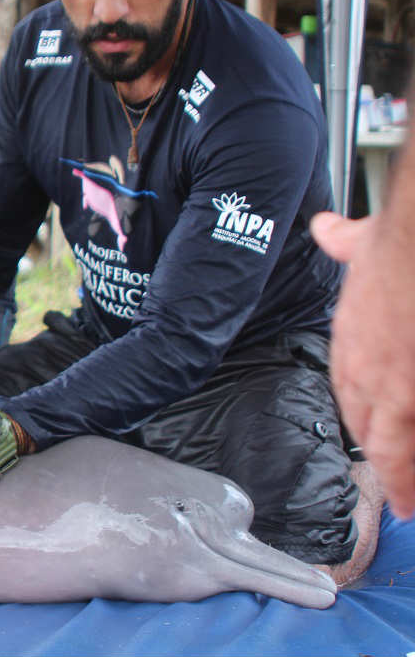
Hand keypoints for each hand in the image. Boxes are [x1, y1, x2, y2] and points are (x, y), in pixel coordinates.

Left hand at [312, 210, 414, 517]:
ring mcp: (389, 387)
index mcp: (349, 339)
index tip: (372, 431)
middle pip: (366, 423)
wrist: (413, 244)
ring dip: (400, 473)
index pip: (350, 389)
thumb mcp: (361, 242)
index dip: (363, 413)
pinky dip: (407, 473)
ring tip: (408, 503)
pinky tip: (412, 500)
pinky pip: (403, 446)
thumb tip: (327, 229)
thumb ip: (344, 242)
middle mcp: (363, 368)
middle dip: (380, 452)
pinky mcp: (407, 396)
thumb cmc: (397, 246)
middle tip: (395, 485)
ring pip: (390, 442)